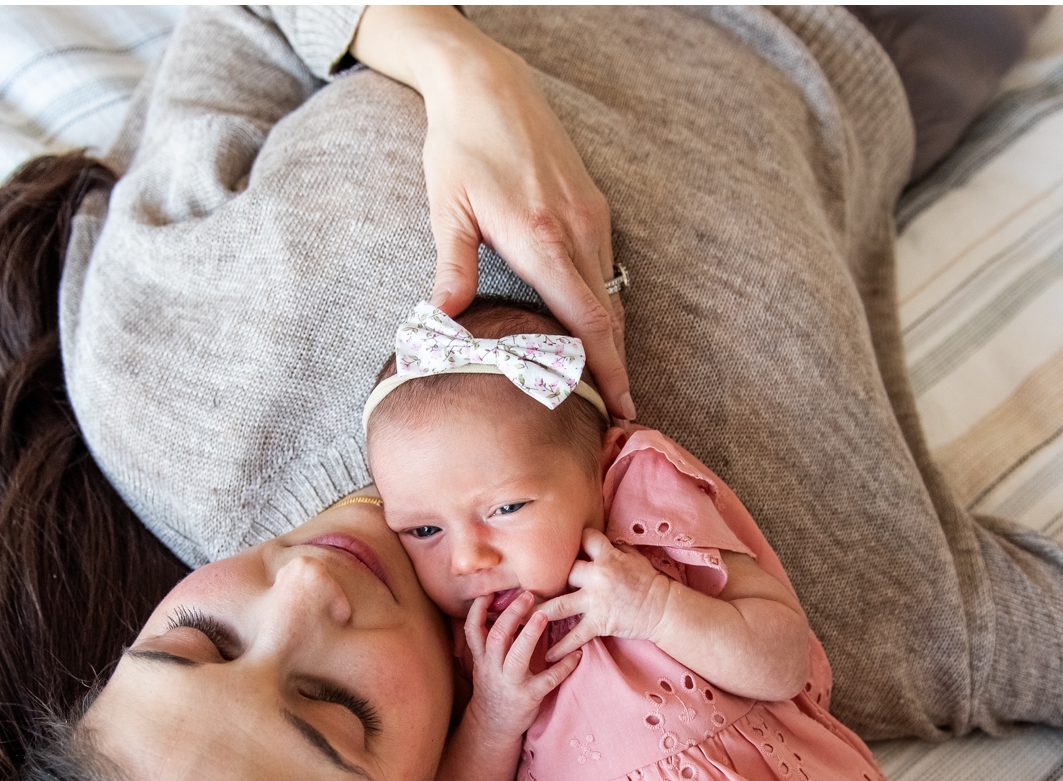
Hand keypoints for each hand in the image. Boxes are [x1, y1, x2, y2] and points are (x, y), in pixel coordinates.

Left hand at [348, 7, 632, 417]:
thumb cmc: (460, 145)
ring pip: (611, 293)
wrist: (488, 84)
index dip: (607, 368)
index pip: (587, 319)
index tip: (621, 406)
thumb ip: (452, 268)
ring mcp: (590, 215)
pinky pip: (605, 267)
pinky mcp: (593, 205)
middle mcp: (576, 228)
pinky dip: (602, 304)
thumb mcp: (447, 209)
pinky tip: (589, 328)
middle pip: (609, 315)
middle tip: (617, 414)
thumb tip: (441, 323)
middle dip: (616, 367)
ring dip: (610, 339)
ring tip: (604, 382)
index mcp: (540, 237)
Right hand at [462, 591, 580, 739]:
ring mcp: (510, 683)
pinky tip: (577, 654)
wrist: (492, 726)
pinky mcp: (529, 697)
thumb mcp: (484, 665)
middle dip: (511, 614)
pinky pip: (548, 679)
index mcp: (482, 658)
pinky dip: (564, 666)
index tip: (489, 591)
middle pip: (497, 636)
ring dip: (530, 634)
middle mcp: (492, 669)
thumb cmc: (493, 688)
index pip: (473, 630)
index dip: (478, 610)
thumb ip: (490, 642)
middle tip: (527, 595)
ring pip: (517, 656)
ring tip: (544, 614)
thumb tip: (503, 609)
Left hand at [536, 530, 674, 660]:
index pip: (584, 539)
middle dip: (545, 578)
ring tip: (518, 619)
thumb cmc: (649, 581)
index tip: (559, 544)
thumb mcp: (633, 557)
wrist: (664, 608)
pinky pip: (575, 636)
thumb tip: (597, 541)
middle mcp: (598, 576)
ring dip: (537, 612)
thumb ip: (613, 549)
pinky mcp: (600, 622)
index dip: (573, 541)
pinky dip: (561, 647)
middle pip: (563, 572)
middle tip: (523, 586)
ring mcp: (597, 600)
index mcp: (608, 556)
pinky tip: (547, 655)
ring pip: (559, 605)